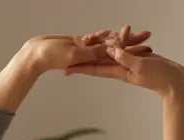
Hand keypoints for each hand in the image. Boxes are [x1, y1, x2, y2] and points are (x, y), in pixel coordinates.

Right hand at [25, 26, 151, 74]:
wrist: (34, 54)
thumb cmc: (49, 56)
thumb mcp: (74, 54)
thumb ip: (92, 52)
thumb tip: (110, 51)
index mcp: (91, 62)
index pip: (116, 58)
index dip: (131, 53)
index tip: (146, 50)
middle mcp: (90, 58)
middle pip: (116, 51)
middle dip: (132, 44)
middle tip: (148, 38)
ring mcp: (85, 51)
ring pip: (107, 44)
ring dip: (121, 38)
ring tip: (137, 32)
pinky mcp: (79, 44)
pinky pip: (95, 40)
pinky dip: (105, 35)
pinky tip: (115, 32)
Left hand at [65, 27, 183, 95]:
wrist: (174, 81)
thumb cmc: (159, 77)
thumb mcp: (140, 66)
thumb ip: (125, 57)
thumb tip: (110, 50)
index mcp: (119, 72)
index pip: (96, 69)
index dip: (81, 68)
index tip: (67, 69)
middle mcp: (122, 67)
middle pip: (101, 59)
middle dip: (87, 55)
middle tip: (74, 51)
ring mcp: (130, 62)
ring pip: (113, 51)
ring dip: (104, 43)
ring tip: (91, 39)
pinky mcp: (139, 58)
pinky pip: (127, 48)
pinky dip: (123, 40)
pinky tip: (117, 35)